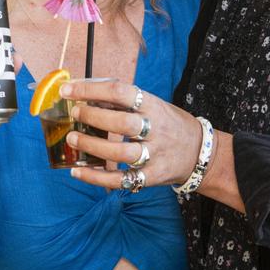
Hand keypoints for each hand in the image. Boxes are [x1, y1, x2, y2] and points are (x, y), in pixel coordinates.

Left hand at [60, 79, 199, 189]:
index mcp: (154, 105)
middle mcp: (156, 129)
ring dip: (93, 145)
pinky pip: (121, 179)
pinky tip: (77, 171)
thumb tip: (85, 95)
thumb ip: (123, 102)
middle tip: (74, 113)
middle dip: (94, 116)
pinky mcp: (151, 177)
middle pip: (123, 122)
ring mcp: (155, 155)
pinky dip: (96, 177)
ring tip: (73, 138)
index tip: (68, 89)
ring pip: (121, 152)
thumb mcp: (153, 105)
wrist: (201, 152)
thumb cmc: (168, 124)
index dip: (92, 89)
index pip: (121, 92)